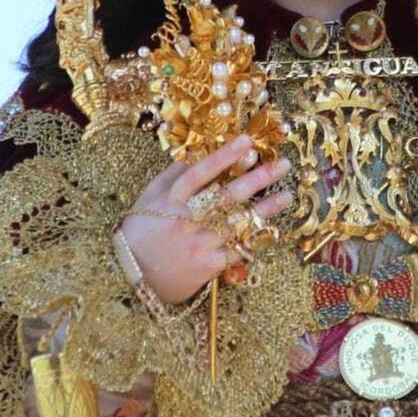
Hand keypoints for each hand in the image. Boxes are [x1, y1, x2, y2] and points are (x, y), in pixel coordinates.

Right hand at [119, 135, 291, 304]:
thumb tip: (195, 154)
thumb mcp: (149, 196)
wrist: (131, 275)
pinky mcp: (208, 266)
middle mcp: (187, 220)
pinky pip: (237, 250)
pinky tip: (270, 228)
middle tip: (283, 165)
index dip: (225, 156)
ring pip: (239, 223)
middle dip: (258, 179)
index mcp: (171, 199)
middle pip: (228, 195)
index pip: (201, 172)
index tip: (247, 141)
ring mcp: (199, 244)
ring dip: (266, 210)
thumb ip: (173, 175)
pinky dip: (253, 239)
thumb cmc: (140, 231)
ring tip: (286, 196)